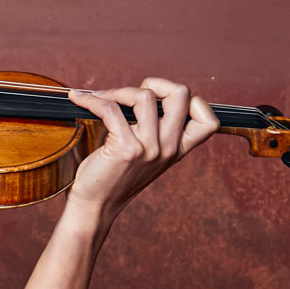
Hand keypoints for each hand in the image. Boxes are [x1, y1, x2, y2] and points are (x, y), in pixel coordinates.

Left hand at [66, 77, 218, 224]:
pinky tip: (81, 101)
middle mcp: (169, 148)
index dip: (189, 100)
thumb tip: (141, 93)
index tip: (159, 101)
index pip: (208, 120)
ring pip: (145, 96)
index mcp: (178, 149)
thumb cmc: (113, 176)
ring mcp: (150, 149)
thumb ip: (153, 131)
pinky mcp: (126, 149)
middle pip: (182, 94)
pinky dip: (93, 100)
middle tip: (130, 95)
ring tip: (99, 98)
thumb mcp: (145, 155)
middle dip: (154, 83)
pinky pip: (111, 109)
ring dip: (116, 90)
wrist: (95, 205)